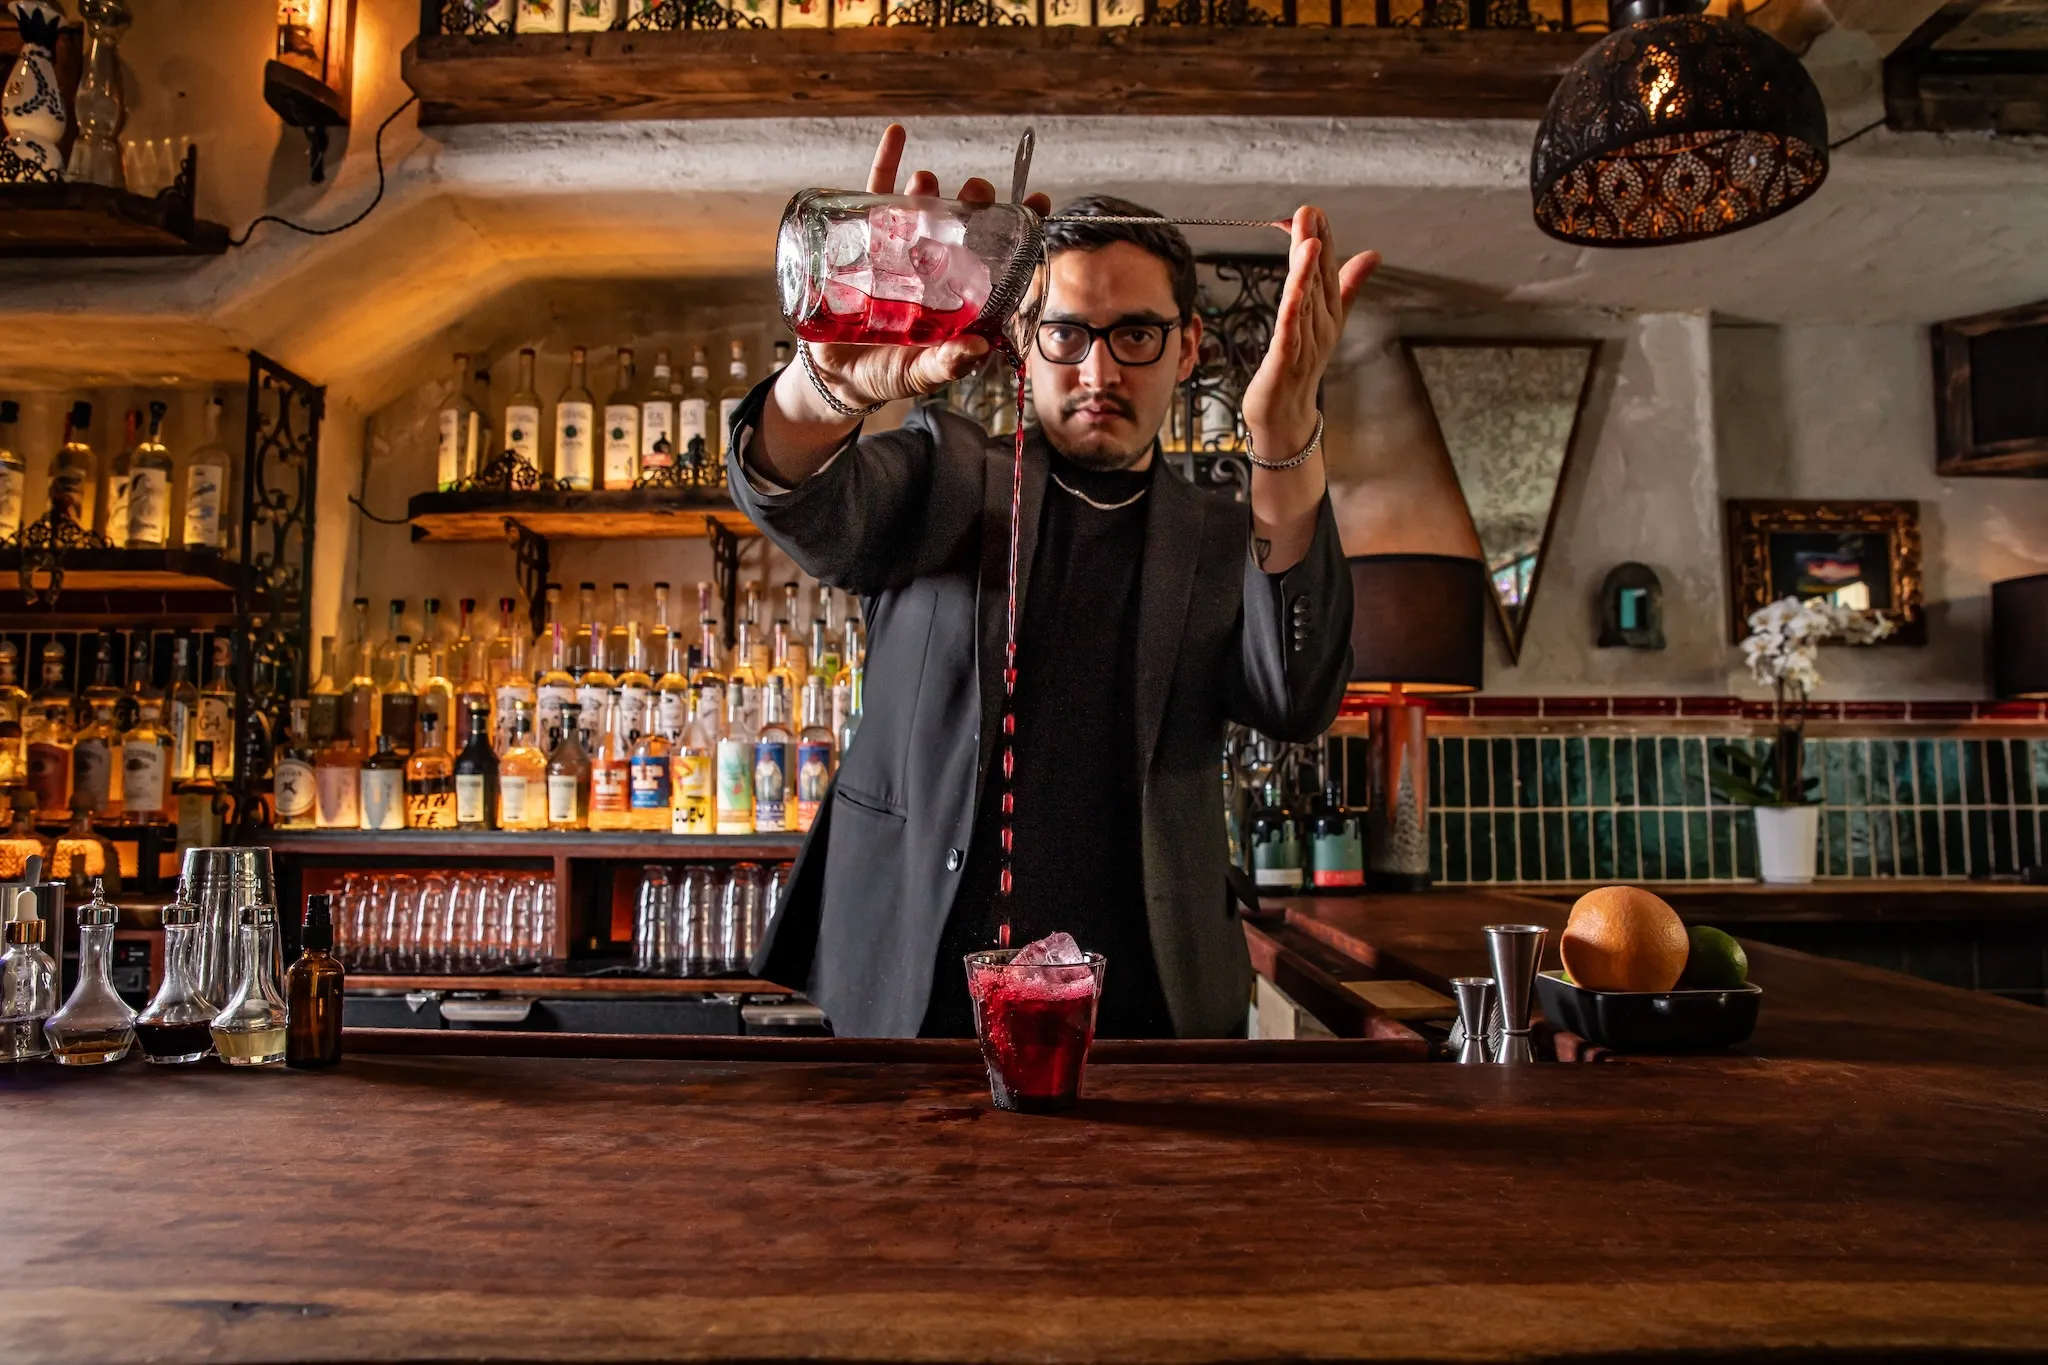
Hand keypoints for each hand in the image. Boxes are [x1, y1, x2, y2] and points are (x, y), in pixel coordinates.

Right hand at [805, 124, 1055, 410]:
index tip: (1037, 204)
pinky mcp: (861, 242)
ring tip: (928, 181)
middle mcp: (931, 268)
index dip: (1017, 232)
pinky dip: (886, 163)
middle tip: (977, 191)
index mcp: (955, 297)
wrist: (832, 375)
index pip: (994, 259)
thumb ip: (946, 363)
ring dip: (928, 189)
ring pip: (919, 209)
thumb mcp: (917, 374)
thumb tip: (979, 347)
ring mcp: (897, 252)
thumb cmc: (883, 375)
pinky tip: (897, 135)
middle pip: (959, 227)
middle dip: (974, 205)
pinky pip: (873, 197)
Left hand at [1239, 206, 1378, 460]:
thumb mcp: (1325, 322)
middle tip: (1311, 211)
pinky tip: (1293, 289)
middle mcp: (1320, 326)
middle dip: (1314, 245)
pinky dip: (1293, 309)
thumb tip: (1372, 253)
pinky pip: (1290, 331)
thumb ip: (1347, 287)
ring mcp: (1305, 344)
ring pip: (1305, 302)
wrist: (1286, 417)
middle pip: (1317, 280)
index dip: (1324, 240)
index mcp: (1327, 314)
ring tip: (1308, 240)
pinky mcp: (1286, 361)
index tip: (1317, 210)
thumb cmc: (1301, 368)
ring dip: (1306, 271)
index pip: (1327, 271)